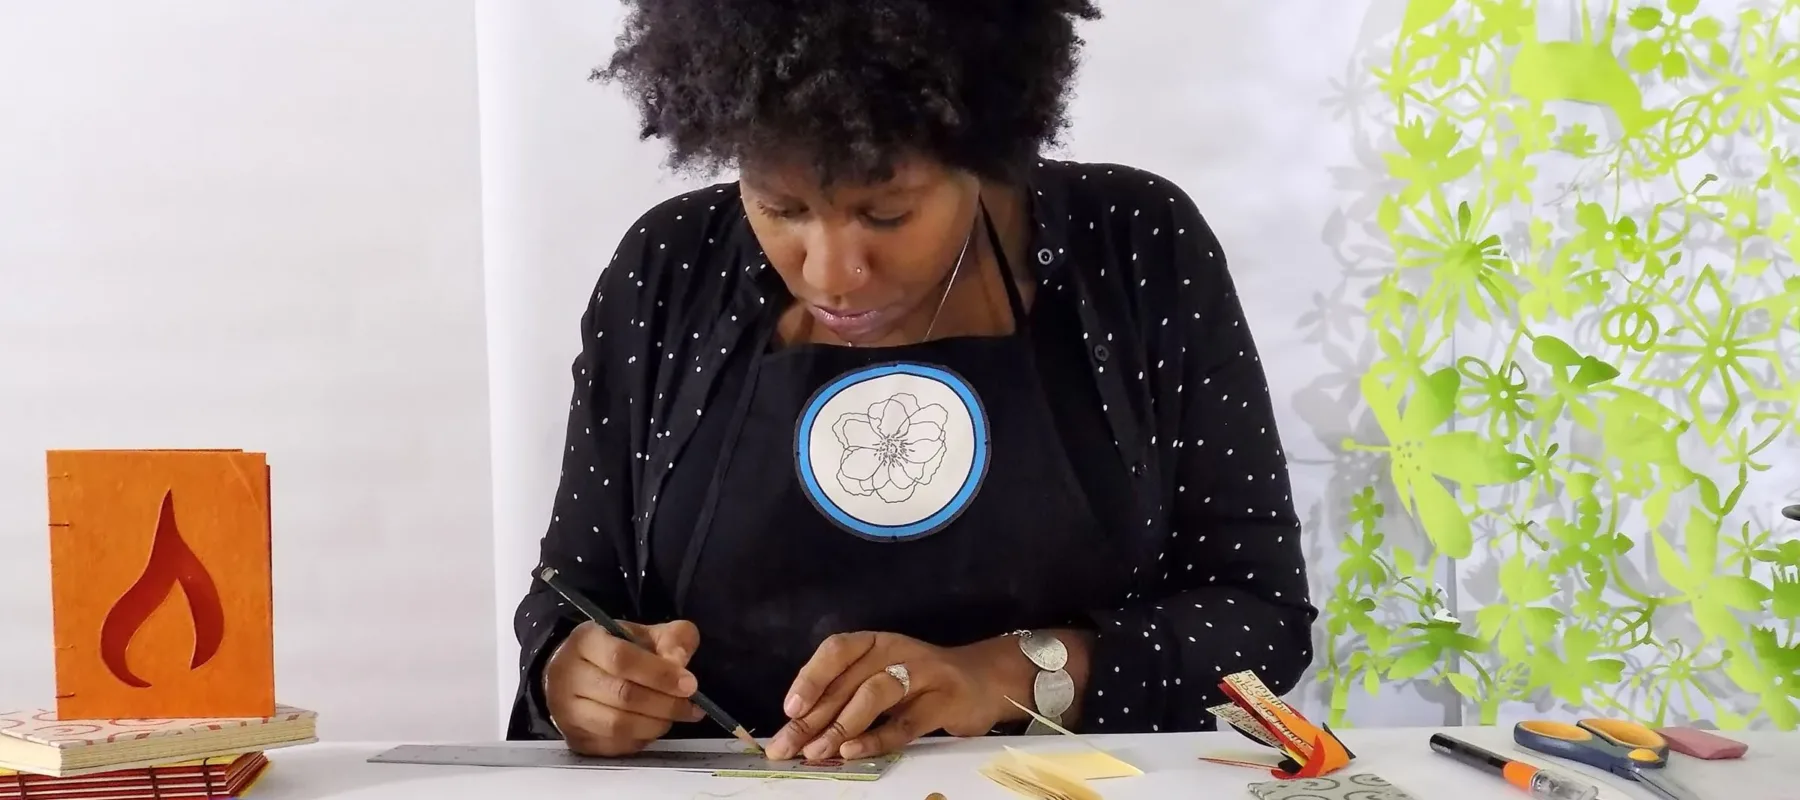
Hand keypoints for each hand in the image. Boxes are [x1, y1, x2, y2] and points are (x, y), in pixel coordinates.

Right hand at [543, 619, 706, 755]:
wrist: (581, 672)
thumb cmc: (618, 650)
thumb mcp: (647, 634)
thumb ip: (672, 639)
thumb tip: (679, 661)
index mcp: (585, 641)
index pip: (622, 659)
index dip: (660, 674)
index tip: (689, 684)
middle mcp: (567, 675)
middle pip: (622, 695)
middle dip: (665, 703)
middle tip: (690, 705)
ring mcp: (566, 710)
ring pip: (618, 725)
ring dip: (656, 724)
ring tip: (675, 715)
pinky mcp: (574, 738)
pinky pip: (614, 745)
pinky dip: (641, 739)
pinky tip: (653, 726)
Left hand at [764, 631, 1018, 761]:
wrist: (984, 681)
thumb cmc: (921, 682)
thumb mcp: (881, 677)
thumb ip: (844, 696)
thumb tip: (798, 729)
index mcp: (875, 642)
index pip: (836, 650)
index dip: (810, 677)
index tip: (789, 709)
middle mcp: (896, 651)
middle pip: (848, 680)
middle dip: (813, 717)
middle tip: (786, 747)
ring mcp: (922, 674)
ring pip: (874, 694)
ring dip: (841, 725)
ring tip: (816, 751)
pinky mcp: (943, 702)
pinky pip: (905, 723)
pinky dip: (876, 738)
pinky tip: (853, 751)